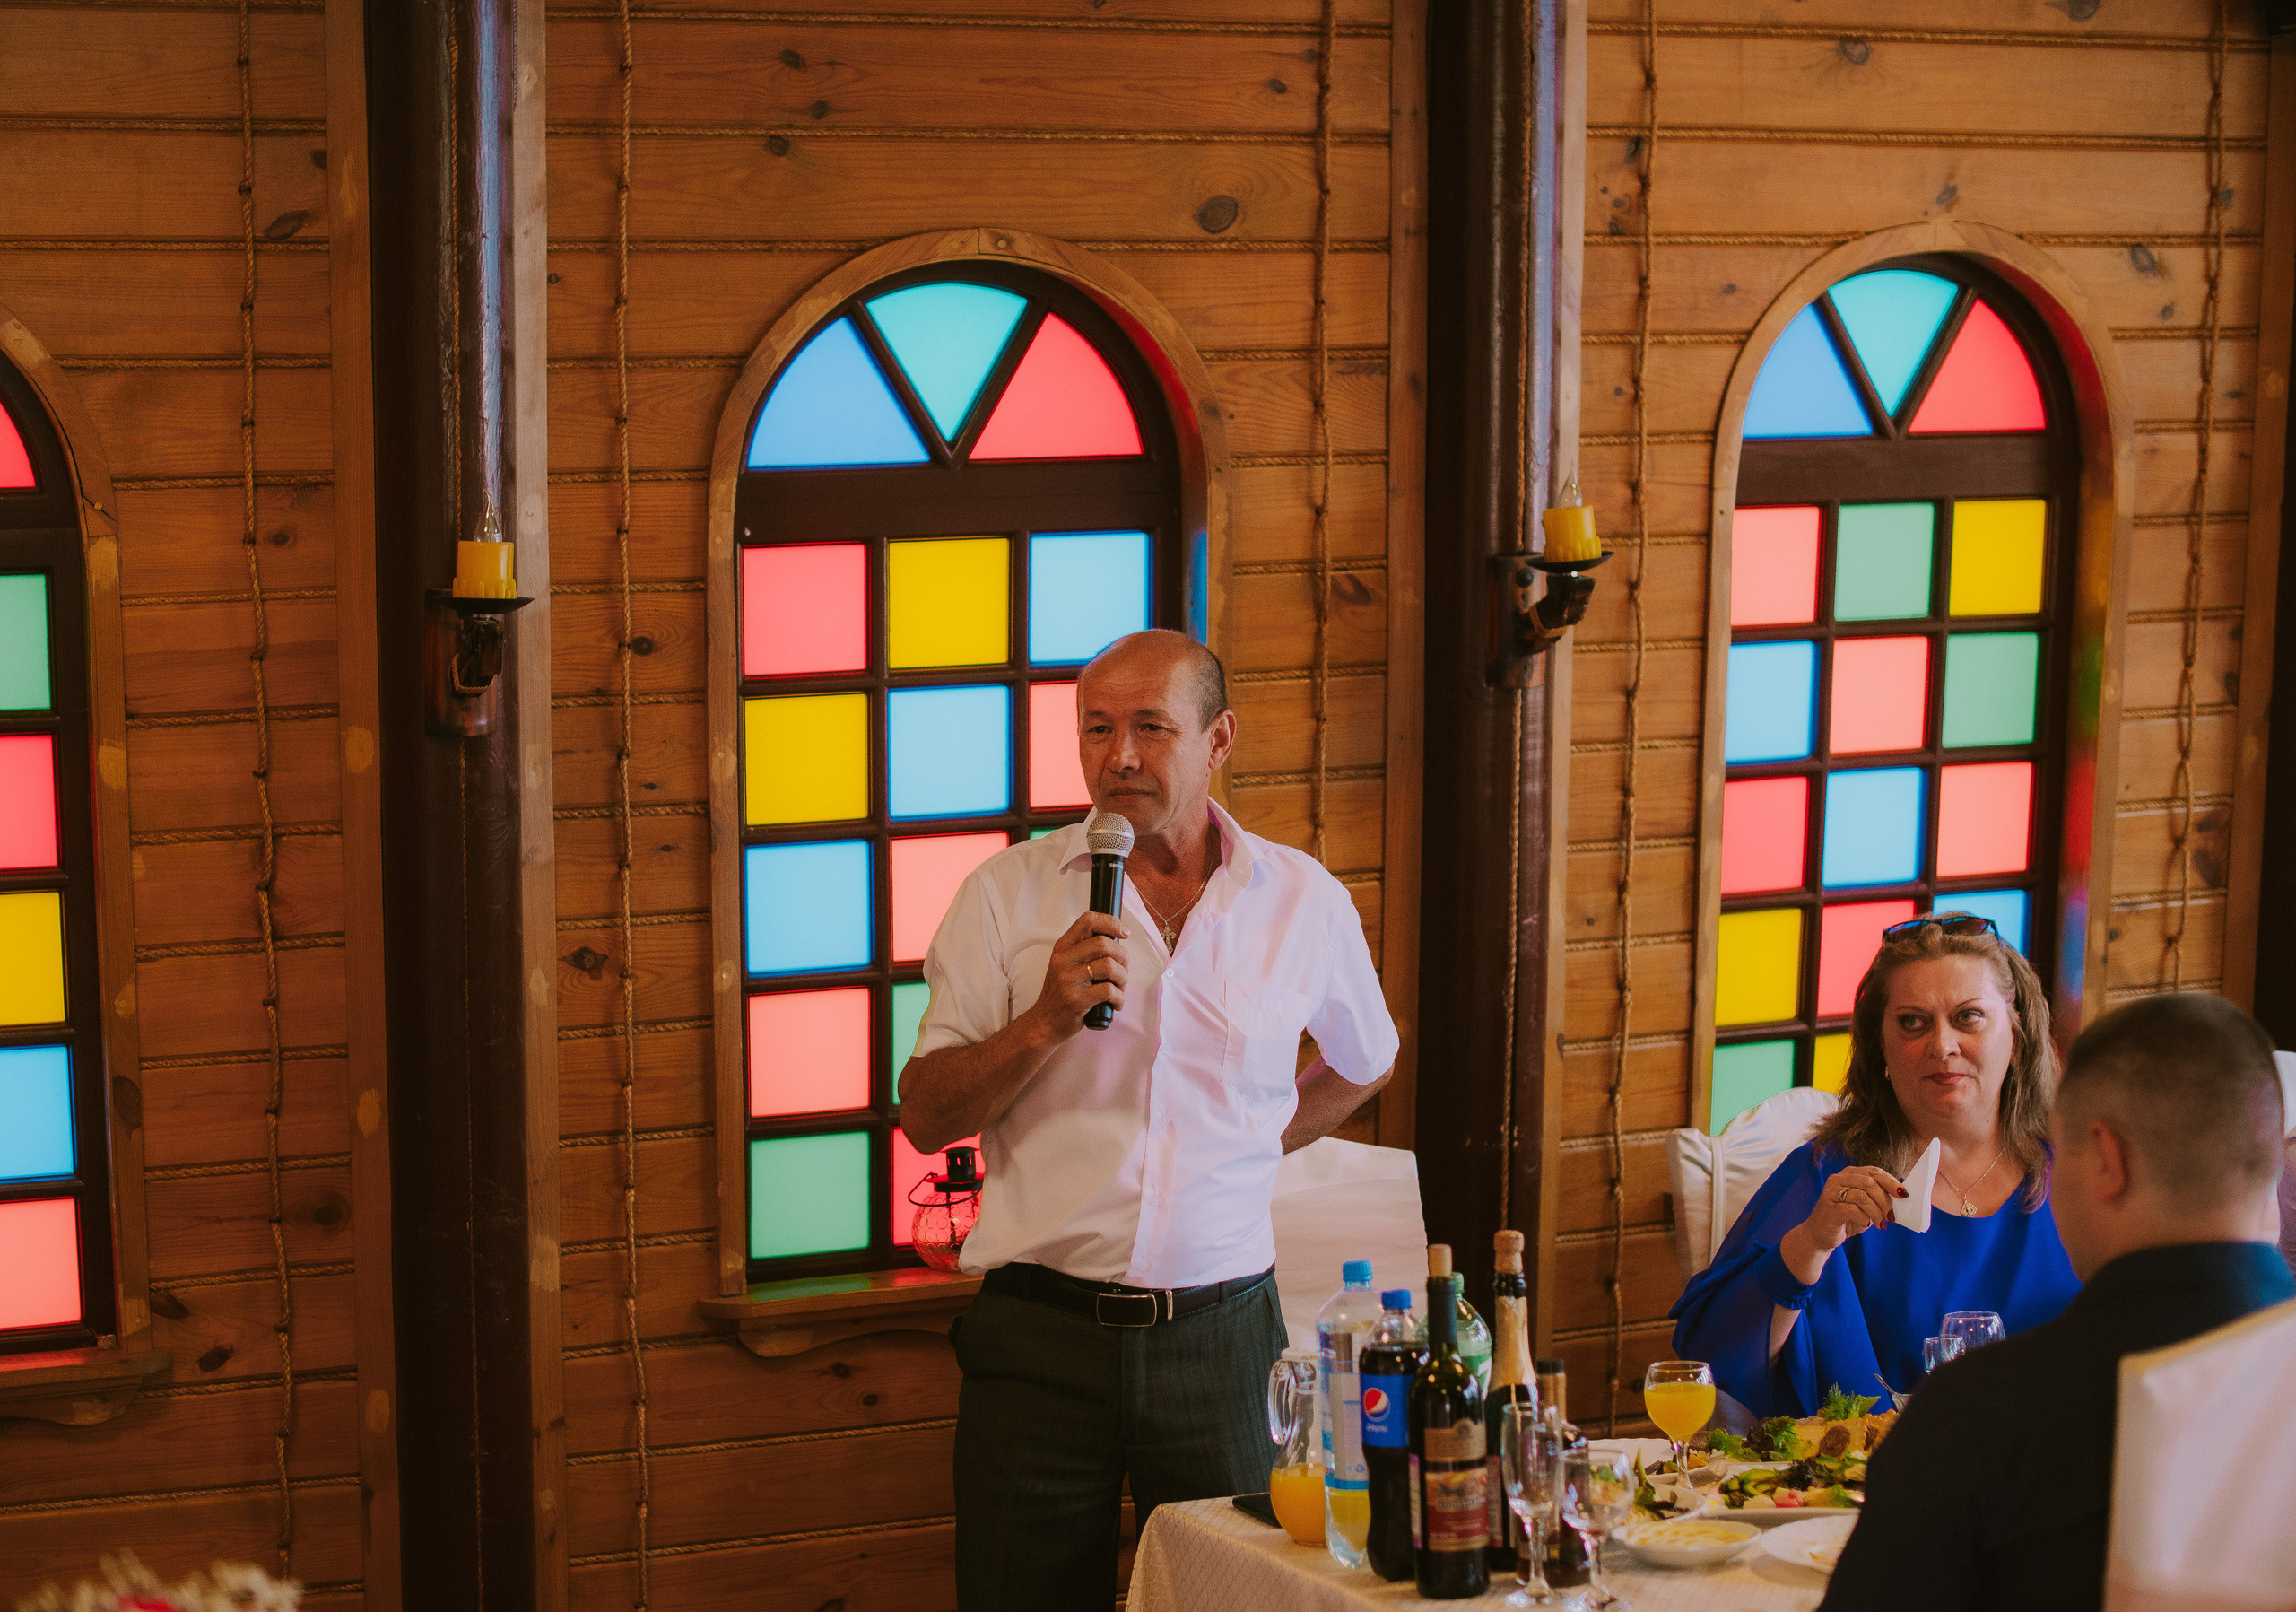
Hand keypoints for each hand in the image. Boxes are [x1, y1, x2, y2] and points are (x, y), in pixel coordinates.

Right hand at [1027, 910, 1128, 1038]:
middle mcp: (1063, 959)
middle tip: (1123, 970)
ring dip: (1123, 978)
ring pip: (1109, 966)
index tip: (1124, 933)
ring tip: (1119, 988)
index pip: (1088, 920)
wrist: (1044, 1022)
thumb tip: (1118, 939)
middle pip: (1104, 943)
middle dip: (1123, 957)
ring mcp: (1068, 979)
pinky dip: (1119, 998)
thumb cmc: (1062, 993)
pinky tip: (1116, 1003)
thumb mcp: (1066, 965)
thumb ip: (1086, 951)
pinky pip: (1109, 990)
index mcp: (1063, 947)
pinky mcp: (1076, 999)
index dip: (1111, 922)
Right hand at [1798, 1165, 1907, 1256]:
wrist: (1822, 1234)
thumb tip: (1901, 1197)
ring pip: (1862, 1196)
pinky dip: (1864, 1218)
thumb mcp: (1866, 1206)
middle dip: (1885, 1200)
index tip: (1904, 1195)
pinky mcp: (1829, 1207)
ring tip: (1880, 1224)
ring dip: (1876, 1212)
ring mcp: (1832, 1192)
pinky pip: (1853, 1210)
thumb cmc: (1847, 1219)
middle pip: (1870, 1183)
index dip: (1891, 1182)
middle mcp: (1839, 1179)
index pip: (1874, 1172)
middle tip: (1891, 1216)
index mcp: (1850, 1174)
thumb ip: (1878, 1198)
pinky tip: (1865, 1224)